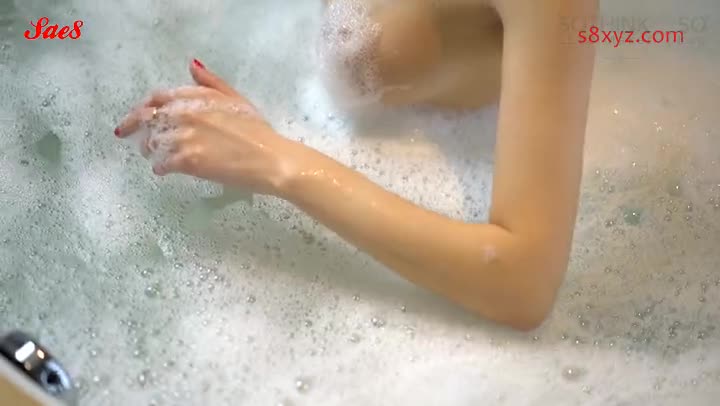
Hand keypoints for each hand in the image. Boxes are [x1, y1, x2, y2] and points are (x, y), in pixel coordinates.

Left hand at [114, 59, 297, 195]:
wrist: (270, 158)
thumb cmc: (257, 130)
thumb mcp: (235, 98)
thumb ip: (210, 82)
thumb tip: (192, 65)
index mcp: (195, 97)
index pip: (157, 98)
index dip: (141, 107)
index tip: (133, 116)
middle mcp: (185, 114)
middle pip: (147, 120)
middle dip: (135, 129)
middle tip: (129, 138)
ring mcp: (184, 138)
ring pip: (152, 143)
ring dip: (150, 150)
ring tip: (156, 155)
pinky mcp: (187, 161)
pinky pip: (162, 164)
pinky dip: (160, 167)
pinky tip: (164, 170)